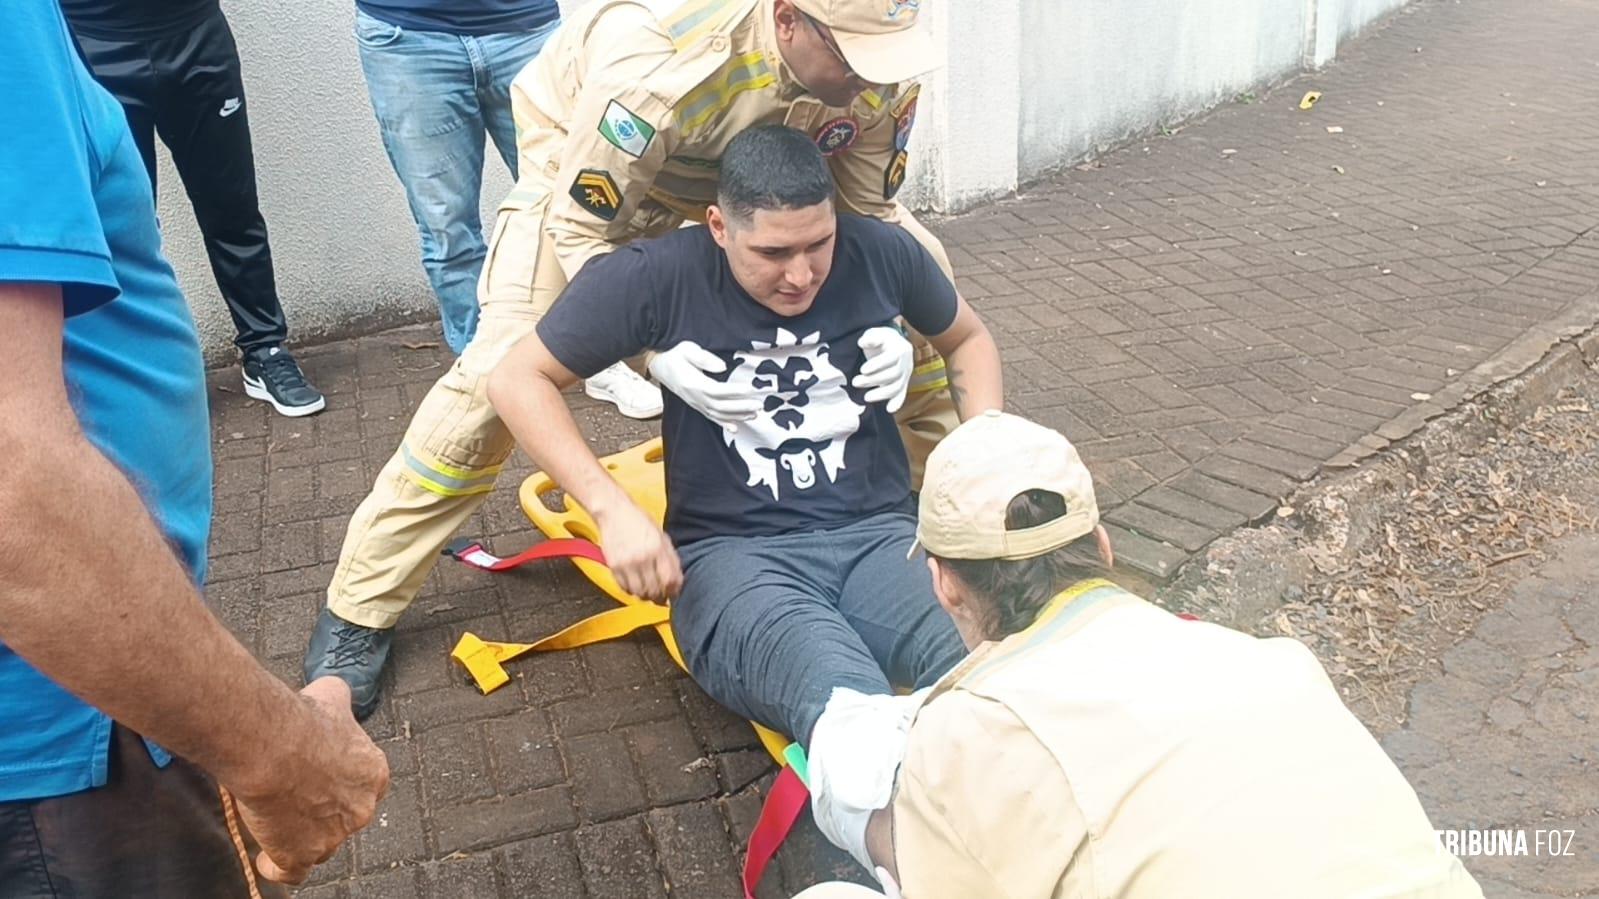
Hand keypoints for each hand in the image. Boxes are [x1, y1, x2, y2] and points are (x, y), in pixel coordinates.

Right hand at [229, 678, 389, 883]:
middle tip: (294, 800)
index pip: (363, 788)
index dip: (341, 786)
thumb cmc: (302, 719)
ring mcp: (332, 837)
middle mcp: (360, 810)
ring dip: (302, 839)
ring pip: (321, 847)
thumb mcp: (332, 696)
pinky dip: (278, 868)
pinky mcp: (300, 856)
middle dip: (322, 812)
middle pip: (343, 820)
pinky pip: (293, 873)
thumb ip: (338, 700)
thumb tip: (334, 692)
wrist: (274, 744)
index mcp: (373, 775)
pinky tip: (267, 858)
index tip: (322, 780)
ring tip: (277, 826)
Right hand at [595, 500, 682, 601]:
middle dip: (661, 597)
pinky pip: (625, 588)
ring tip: (649, 590)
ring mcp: (626, 564)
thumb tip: (676, 582)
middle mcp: (643, 558)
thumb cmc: (639, 521)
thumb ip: (670, 559)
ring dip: (646, 596)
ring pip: (639, 593)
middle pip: (654, 590)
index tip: (673, 592)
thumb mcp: (662, 536)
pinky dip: (632, 591)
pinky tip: (636, 584)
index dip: (673, 590)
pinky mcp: (614, 567)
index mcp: (658, 549)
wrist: (614, 512)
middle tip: (662, 595)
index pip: (669, 580)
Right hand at [648, 341, 759, 427]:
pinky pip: (710, 418)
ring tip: (755, 414)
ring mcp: (695, 403)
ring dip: (737, 416)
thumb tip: (722, 366)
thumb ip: (703, 357)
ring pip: (718, 414)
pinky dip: (724, 424)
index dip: (733, 391)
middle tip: (758, 405)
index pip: (716, 390)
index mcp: (693, 382)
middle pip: (720, 406)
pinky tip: (736, 428)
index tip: (749, 389)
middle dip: (741, 407)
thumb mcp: (687, 348)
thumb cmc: (675, 354)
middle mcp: (694, 397)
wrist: (658, 365)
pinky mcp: (696, 406)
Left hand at [852, 327, 913, 412]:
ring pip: (897, 386)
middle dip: (873, 380)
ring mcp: (906, 374)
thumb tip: (863, 342)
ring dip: (881, 394)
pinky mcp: (903, 383)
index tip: (863, 369)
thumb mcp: (875, 332)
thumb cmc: (881, 338)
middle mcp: (906, 362)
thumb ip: (871, 337)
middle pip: (893, 374)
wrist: (892, 343)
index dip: (877, 364)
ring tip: (866, 397)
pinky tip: (889, 409)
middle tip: (856, 382)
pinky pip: (902, 394)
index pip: (891, 358)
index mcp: (901, 348)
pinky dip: (897, 402)